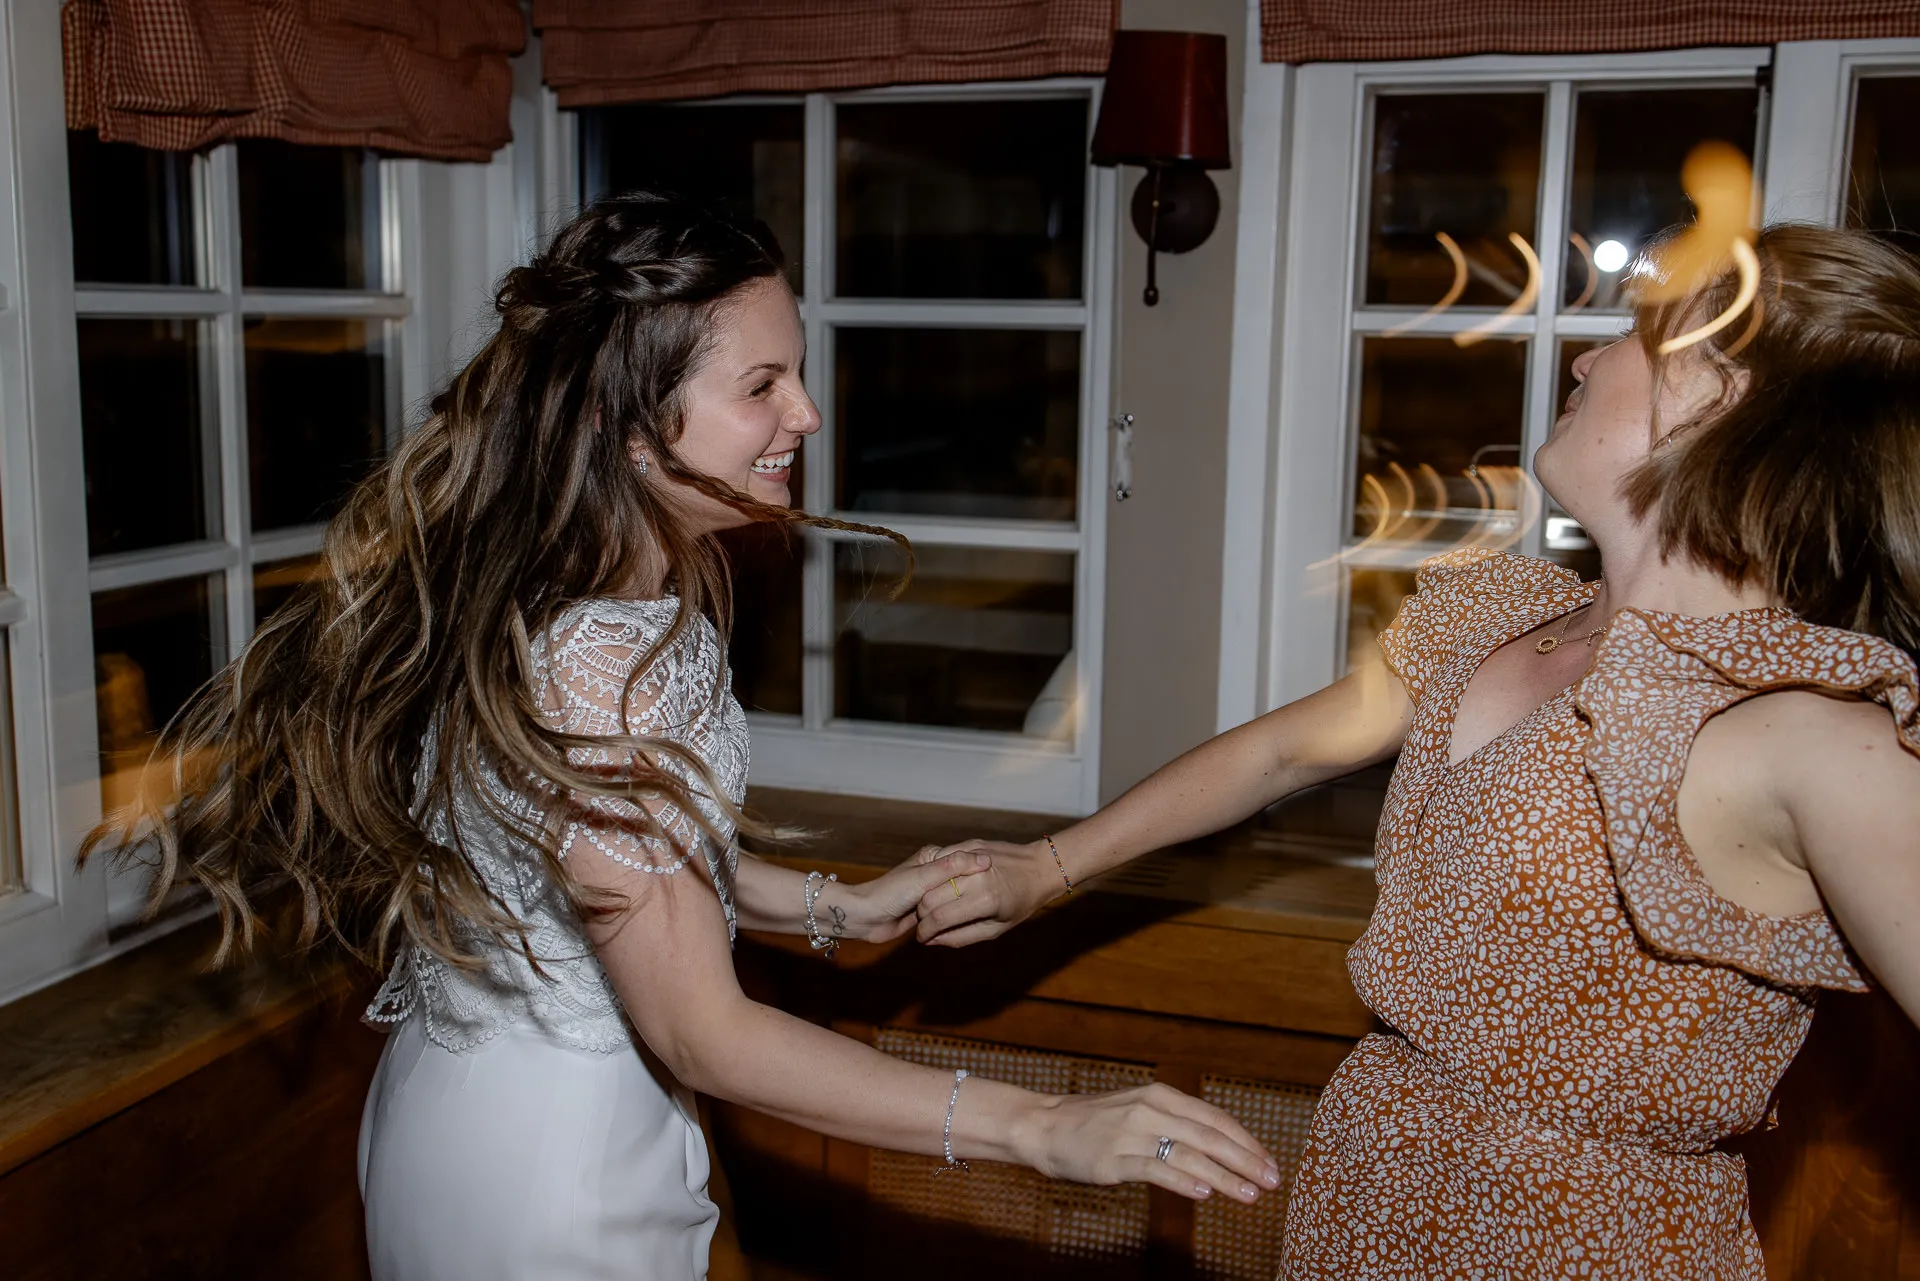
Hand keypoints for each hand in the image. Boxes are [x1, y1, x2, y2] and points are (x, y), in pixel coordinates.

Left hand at [837, 845, 993, 943]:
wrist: (865, 917)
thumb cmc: (890, 893)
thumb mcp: (924, 877)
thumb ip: (952, 867)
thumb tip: (984, 858)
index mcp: (933, 858)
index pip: (964, 861)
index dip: (979, 870)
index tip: (997, 879)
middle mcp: (932, 873)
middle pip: (962, 881)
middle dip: (972, 891)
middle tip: (989, 901)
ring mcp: (930, 893)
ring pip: (954, 899)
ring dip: (960, 907)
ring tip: (979, 914)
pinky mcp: (926, 912)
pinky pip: (946, 914)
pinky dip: (952, 920)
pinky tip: (965, 924)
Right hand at [912, 838, 1062, 946]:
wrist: (1040, 867)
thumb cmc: (1021, 903)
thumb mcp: (995, 929)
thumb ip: (962, 936)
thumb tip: (933, 940)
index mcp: (985, 900)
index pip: (940, 917)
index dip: (925, 931)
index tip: (921, 938)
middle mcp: (977, 877)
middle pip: (930, 898)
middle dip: (921, 914)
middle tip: (924, 923)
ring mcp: (972, 857)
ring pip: (931, 877)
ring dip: (924, 895)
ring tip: (931, 906)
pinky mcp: (969, 843)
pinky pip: (941, 859)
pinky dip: (933, 874)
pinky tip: (938, 886)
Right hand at [1021, 1082, 1280, 1204]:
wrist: (1043, 1125)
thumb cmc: (1095, 1123)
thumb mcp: (1139, 1111)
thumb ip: (1175, 1125)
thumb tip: (1220, 1149)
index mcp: (1161, 1096)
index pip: (1216, 1118)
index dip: (1247, 1142)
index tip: (1270, 1163)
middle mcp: (1150, 1109)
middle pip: (1210, 1136)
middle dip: (1247, 1160)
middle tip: (1273, 1181)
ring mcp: (1131, 1133)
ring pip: (1189, 1154)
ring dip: (1224, 1176)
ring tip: (1249, 1195)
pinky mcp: (1114, 1158)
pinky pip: (1155, 1169)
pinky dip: (1183, 1180)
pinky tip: (1204, 1193)